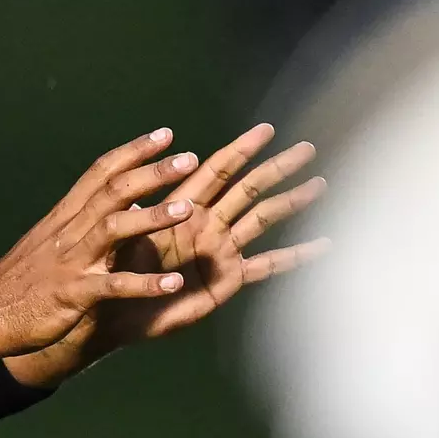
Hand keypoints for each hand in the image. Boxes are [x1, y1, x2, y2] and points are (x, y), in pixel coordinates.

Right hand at [0, 128, 205, 357]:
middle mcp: (69, 231)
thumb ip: (82, 222)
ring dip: (153, 218)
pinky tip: (173, 284)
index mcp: (65, 216)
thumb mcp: (50, 241)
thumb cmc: (22, 279)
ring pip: (113, 229)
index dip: (133, 151)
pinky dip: (144, 284)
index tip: (165, 135)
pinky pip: (113, 286)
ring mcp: (72, 261)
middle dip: (152, 173)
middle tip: (188, 157)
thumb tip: (122, 206)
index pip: (101, 172)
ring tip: (188, 209)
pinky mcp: (73, 294)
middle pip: (113, 191)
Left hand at [8, 123, 329, 386]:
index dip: (241, 149)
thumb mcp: (127, 232)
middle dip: (276, 167)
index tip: (266, 129)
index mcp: (184, 206)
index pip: (217, 170)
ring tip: (322, 184)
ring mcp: (222, 251)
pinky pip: (268, 266)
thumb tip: (156, 184)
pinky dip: (296, 256)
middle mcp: (208, 223)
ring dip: (291, 202)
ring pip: (263, 220)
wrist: (114, 308)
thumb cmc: (114, 266)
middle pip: (248, 188)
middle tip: (308, 147)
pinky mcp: (228, 280)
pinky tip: (325, 245)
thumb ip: (145, 212)